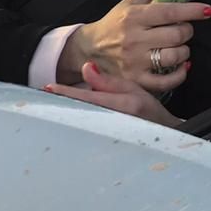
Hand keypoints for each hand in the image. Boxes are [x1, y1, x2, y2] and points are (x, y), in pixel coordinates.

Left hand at [45, 62, 181, 129]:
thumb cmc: (150, 110)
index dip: (67, 92)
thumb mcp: (133, 89)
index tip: (49, 87)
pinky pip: (88, 129)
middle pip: (81, 111)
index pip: (88, 97)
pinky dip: (76, 122)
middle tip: (44, 93)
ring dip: (67, 112)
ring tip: (51, 103)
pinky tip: (67, 118)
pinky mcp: (108, 143)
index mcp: (123, 104)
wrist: (165, 133)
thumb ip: (108, 81)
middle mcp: (116, 121)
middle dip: (62, 103)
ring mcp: (111, 134)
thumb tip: (87, 68)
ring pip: (83, 121)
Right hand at [58, 0, 210, 92]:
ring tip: (179, 47)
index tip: (207, 10)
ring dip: (184, 51)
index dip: (192, 10)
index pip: (169, 12)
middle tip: (183, 29)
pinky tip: (181, 66)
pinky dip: (180, 74)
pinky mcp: (135, 80)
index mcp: (134, 17)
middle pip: (176, 35)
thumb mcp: (128, 2)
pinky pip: (167, 81)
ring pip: (174, 57)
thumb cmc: (113, 25)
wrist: (89, 49)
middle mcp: (134, 39)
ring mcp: (135, 62)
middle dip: (187, 31)